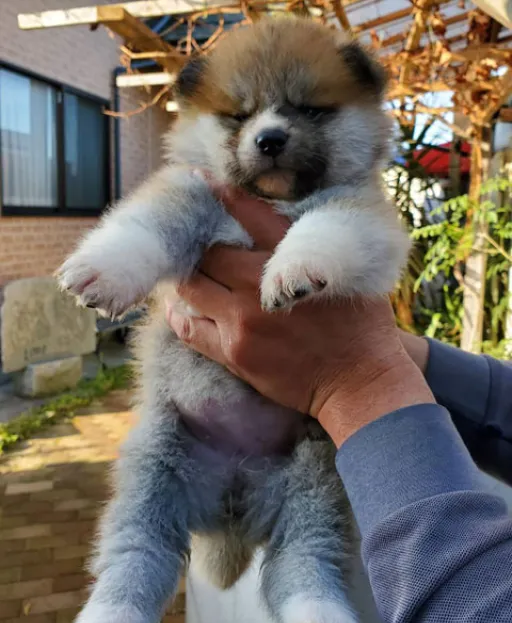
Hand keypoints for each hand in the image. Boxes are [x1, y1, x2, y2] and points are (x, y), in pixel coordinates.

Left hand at [168, 185, 433, 445]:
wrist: (360, 383)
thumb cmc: (361, 327)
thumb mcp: (346, 275)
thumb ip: (313, 250)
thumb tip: (288, 225)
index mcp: (292, 260)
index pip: (250, 214)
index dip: (221, 194)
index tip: (198, 180)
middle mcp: (260, 287)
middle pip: (208, 254)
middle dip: (201, 249)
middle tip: (196, 249)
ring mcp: (243, 322)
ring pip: (191, 287)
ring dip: (187, 279)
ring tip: (187, 276)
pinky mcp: (234, 353)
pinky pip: (188, 328)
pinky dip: (179, 315)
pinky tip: (179, 308)